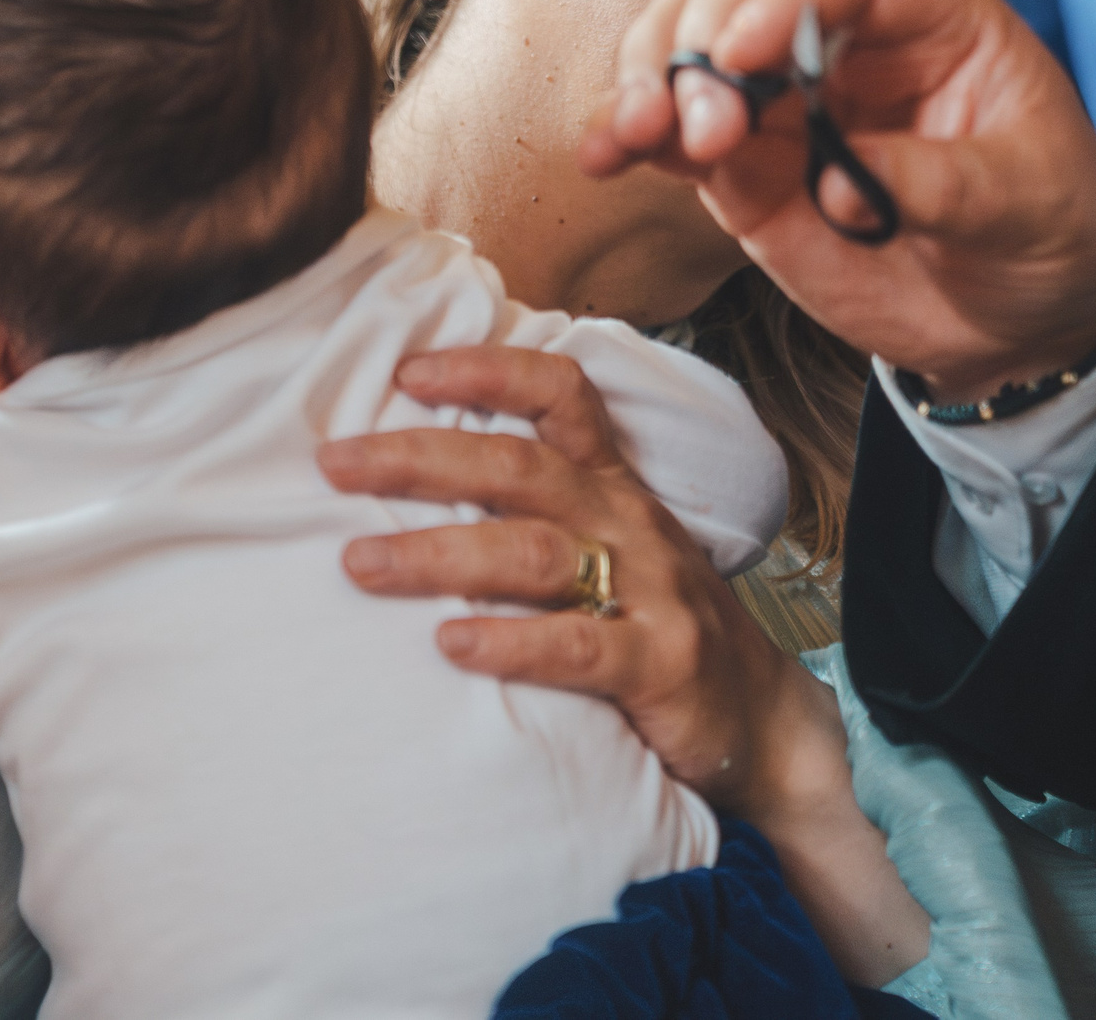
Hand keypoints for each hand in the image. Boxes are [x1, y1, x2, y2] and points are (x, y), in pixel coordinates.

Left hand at [322, 344, 931, 982]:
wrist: (761, 725)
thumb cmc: (653, 624)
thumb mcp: (604, 549)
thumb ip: (529, 512)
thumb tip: (404, 478)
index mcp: (611, 486)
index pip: (560, 394)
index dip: (487, 371)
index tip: (406, 371)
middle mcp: (630, 523)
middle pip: (519, 468)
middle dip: (419, 459)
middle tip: (334, 464)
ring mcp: (652, 591)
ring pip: (535, 552)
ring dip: (439, 554)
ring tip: (360, 563)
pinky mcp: (663, 665)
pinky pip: (580, 645)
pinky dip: (512, 641)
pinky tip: (451, 644)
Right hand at [581, 0, 1095, 399]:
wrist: (1024, 319)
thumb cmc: (1048, 229)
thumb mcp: (1029, 199)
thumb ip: (940, 182)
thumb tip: (841, 184)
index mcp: (928, 21)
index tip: (746, 51)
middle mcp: (840, 44)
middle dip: (703, 38)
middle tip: (709, 123)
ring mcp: (782, 106)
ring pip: (685, 45)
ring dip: (650, 78)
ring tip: (640, 139)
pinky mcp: (741, 170)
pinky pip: (668, 136)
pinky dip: (623, 136)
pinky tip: (601, 156)